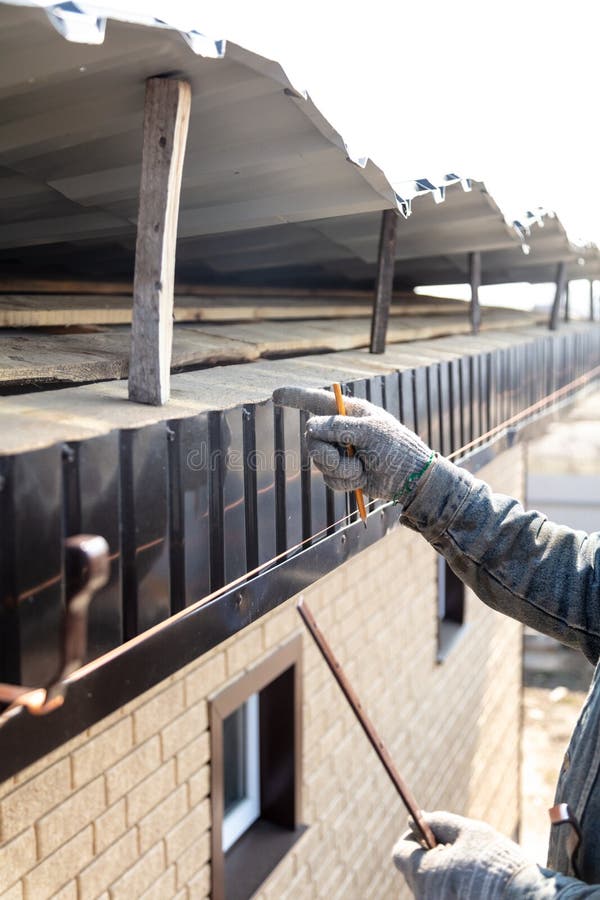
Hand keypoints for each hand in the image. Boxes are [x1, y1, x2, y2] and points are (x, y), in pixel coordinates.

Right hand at [272, 386, 433, 502]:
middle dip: (327, 454)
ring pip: (318, 460)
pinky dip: (343, 482)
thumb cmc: (396, 449)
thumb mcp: (369, 432)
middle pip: (312, 438)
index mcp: (350, 412)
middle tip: (350, 458)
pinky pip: (328, 478)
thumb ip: (338, 427)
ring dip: (339, 469)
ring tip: (362, 469)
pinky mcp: (342, 472)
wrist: (412, 479)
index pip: (316, 400)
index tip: (275, 395)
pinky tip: (361, 478)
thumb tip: (310, 427)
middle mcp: (341, 429)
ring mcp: (341, 451)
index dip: (295, 397)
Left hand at [393, 811, 535, 899]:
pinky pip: (443, 896)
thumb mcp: (468, 832)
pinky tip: (476, 882)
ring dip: (442, 872)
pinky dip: (453, 887)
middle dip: (429, 854)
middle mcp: (425, 897)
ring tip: (471, 865)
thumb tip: (419, 818)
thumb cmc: (496, 863)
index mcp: (423, 873)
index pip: (400, 852)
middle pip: (415, 871)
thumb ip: (439, 823)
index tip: (428, 829)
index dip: (411, 837)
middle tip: (455, 845)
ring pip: (430, 886)